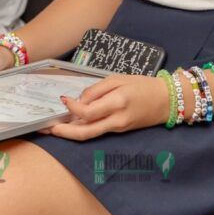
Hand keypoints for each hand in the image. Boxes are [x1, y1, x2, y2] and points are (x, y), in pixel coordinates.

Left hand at [38, 73, 168, 139]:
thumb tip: (79, 100)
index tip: (63, 100)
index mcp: (117, 103)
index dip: (72, 108)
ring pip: (90, 135)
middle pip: (85, 132)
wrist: (168, 101)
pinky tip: (71, 125)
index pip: (88, 111)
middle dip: (63, 132)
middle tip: (45, 129)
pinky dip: (83, 129)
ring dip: (70, 133)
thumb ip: (96, 90)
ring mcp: (118, 128)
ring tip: (52, 129)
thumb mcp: (118, 79)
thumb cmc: (143, 85)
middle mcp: (116, 120)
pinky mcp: (119, 130)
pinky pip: (98, 132)